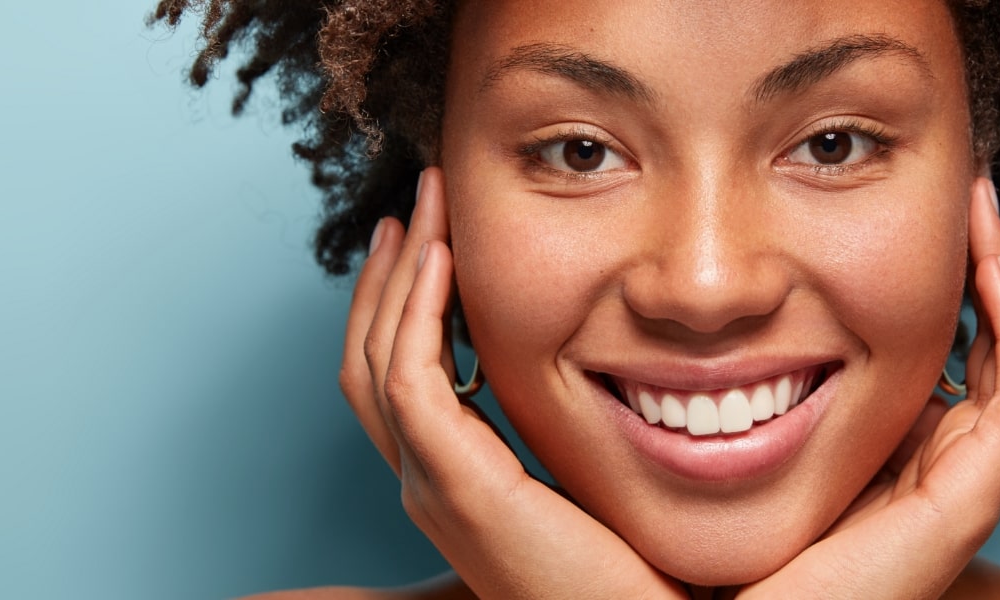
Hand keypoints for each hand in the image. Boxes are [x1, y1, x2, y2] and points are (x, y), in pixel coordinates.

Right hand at [339, 167, 685, 598]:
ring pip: (377, 360)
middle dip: (388, 275)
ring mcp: (432, 487)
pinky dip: (417, 313)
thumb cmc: (632, 571)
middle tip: (415, 204)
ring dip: (398, 274)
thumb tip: (612, 367)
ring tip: (424, 209)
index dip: (402, 305)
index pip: (397, 378)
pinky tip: (444, 259)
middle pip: (367, 360)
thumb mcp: (592, 484)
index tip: (430, 240)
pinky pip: (412, 380)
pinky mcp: (458, 487)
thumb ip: (575, 434)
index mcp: (454, 483)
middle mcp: (428, 483)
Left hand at [737, 177, 999, 598]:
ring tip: (993, 221)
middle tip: (980, 200)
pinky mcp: (967, 500)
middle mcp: (947, 470)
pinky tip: (990, 270)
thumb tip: (718, 322)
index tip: (942, 223)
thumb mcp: (754, 448)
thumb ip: (762, 396)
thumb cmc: (743, 556)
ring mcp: (966, 486)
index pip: (973, 363)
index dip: (970, 292)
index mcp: (909, 457)